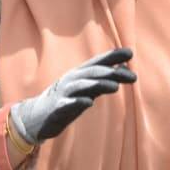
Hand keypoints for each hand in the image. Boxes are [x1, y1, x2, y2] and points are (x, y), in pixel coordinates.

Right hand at [10, 48, 135, 143]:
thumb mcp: (85, 89)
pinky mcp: (58, 108)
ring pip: (83, 86)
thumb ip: (102, 81)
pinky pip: (68, 104)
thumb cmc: (65, 100)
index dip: (113, 57)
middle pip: (93, 73)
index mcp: (79, 74)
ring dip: (99, 85)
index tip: (130, 53)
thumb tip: (124, 70)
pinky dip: (78, 102)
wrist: (36, 116)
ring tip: (115, 87)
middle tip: (133, 76)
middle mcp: (71, 80)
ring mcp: (64, 93)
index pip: (98, 62)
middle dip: (112, 73)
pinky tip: (88, 103)